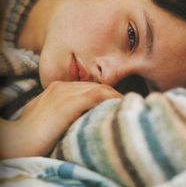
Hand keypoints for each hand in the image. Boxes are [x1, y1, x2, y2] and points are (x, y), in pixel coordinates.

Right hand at [0, 81, 121, 157]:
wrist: (18, 139)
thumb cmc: (30, 133)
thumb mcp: (44, 116)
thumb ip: (58, 111)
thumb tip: (73, 116)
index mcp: (55, 88)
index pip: (85, 86)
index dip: (100, 93)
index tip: (112, 101)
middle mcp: (62, 86)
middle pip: (93, 85)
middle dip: (110, 93)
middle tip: (124, 102)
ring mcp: (66, 92)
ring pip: (98, 88)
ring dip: (114, 95)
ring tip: (127, 103)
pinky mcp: (70, 101)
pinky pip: (98, 94)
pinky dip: (111, 98)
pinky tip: (120, 104)